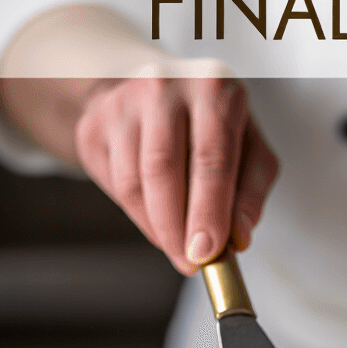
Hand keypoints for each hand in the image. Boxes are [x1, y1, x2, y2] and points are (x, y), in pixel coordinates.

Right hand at [74, 72, 278, 274]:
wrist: (157, 92)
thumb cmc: (210, 124)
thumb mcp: (249, 147)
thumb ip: (252, 191)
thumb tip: (238, 236)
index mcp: (213, 87)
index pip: (210, 157)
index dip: (208, 211)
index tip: (208, 252)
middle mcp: (164, 86)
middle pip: (163, 170)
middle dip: (176, 228)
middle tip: (189, 261)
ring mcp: (121, 103)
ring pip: (133, 184)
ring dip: (156, 227)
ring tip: (177, 243)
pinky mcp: (94, 126)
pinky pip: (114, 186)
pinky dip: (137, 214)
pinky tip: (155, 216)